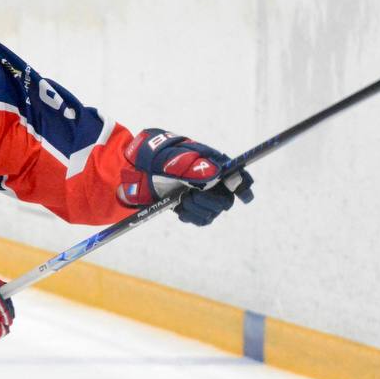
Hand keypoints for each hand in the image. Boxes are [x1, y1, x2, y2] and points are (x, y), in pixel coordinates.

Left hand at [118, 128, 253, 225]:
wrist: (135, 171)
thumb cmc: (154, 159)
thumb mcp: (169, 159)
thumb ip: (191, 167)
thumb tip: (216, 173)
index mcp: (211, 162)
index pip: (236, 174)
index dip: (243, 184)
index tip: (244, 195)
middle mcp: (210, 179)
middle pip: (226, 200)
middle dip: (210, 202)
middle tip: (190, 197)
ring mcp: (201, 194)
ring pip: (213, 212)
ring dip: (197, 210)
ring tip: (181, 201)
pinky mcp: (192, 206)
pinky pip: (201, 219)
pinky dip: (191, 217)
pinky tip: (180, 210)